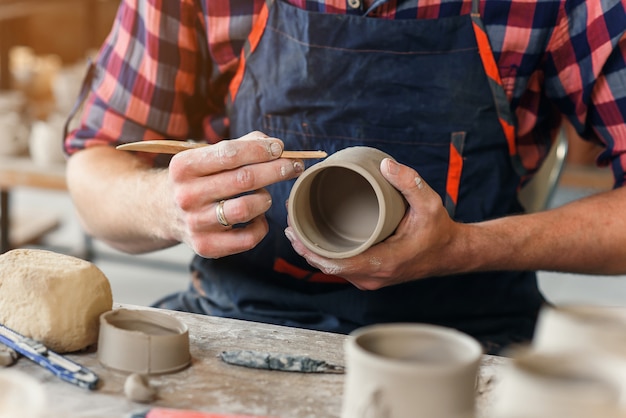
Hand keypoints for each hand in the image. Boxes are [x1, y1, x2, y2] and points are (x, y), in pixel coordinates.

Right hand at [168, 131, 303, 257]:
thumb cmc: (196, 179)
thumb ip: (240, 145)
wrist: (161, 212)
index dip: (260, 149)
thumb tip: (275, 145)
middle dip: (276, 170)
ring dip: (265, 198)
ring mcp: (195, 223)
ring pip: (247, 208)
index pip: (230, 153)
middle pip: (244, 179)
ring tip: (265, 194)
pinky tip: (257, 217)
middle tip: (293, 166)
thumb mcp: (205, 156)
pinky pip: (248, 237)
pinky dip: (261, 226)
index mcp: (183, 167)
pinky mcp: (206, 246)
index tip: (280, 147)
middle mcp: (186, 195)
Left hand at [285, 158, 461, 289]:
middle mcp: (373, 277)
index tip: (294, 231)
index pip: (337, 264)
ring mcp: (371, 279)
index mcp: (384, 262)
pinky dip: (325, 256)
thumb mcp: (430, 202)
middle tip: (290, 221)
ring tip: (296, 227)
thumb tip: (384, 164)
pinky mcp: (371, 276)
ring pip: (333, 270)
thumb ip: (409, 182)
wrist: (451, 253)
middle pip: (328, 268)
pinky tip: (314, 240)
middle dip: (305, 248)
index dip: (311, 250)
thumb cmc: (439, 229)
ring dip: (313, 252)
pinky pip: (342, 269)